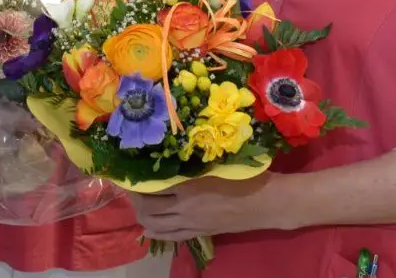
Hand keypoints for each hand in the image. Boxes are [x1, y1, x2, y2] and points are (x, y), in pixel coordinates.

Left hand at [127, 175, 288, 241]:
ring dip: (142, 216)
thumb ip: (191, 164)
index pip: (151, 187)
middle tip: (131, 190)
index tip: (127, 174)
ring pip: (156, 225)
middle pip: (148, 209)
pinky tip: (148, 229)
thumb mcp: (215, 163)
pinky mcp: (201, 232)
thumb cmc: (246, 175)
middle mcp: (186, 207)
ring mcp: (193, 223)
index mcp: (189, 185)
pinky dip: (156, 233)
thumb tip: (168, 159)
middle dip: (135, 201)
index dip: (135, 183)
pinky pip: (172, 236)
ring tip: (138, 206)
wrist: (267, 202)